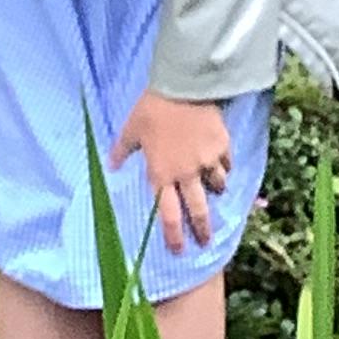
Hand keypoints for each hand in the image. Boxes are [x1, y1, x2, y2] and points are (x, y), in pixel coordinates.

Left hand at [111, 92, 233, 254]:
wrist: (184, 88)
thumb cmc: (152, 109)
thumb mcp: (131, 130)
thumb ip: (122, 151)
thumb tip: (112, 165)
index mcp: (161, 174)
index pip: (167, 215)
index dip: (173, 236)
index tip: (178, 250)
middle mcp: (186, 175)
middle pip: (197, 211)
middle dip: (202, 230)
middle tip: (205, 242)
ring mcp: (207, 162)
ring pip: (217, 187)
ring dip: (216, 192)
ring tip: (217, 193)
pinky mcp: (222, 147)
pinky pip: (226, 164)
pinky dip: (224, 167)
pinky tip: (223, 164)